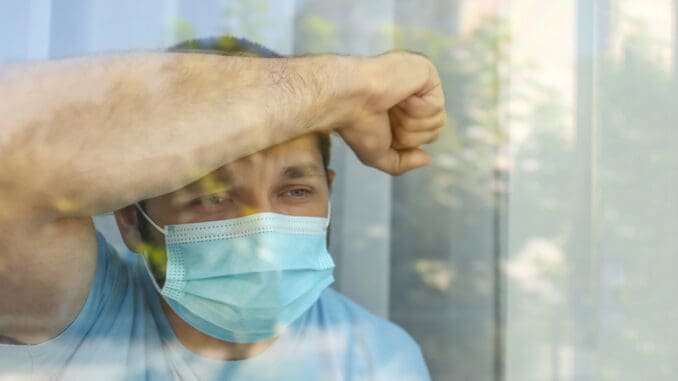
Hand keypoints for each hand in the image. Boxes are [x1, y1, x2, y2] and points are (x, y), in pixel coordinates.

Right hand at [336, 51, 446, 174]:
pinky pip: (437, 105)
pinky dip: (416, 108)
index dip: (406, 141)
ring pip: (438, 120)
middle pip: (435, 130)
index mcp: (402, 110)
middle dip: (409, 133)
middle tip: (387, 116)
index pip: (425, 136)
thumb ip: (402, 163)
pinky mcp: (426, 71)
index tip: (383, 127)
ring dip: (411, 122)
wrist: (346, 100)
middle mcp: (413, 94)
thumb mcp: (377, 154)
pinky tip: (399, 96)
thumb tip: (427, 159)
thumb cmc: (356, 123)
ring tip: (392, 106)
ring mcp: (420, 81)